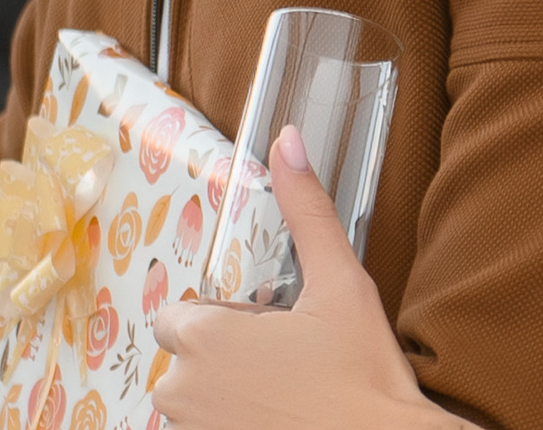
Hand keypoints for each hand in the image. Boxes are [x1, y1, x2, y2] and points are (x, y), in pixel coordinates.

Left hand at [151, 127, 464, 429]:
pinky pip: (207, 429)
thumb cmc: (363, 377)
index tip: (267, 327)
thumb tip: (288, 141)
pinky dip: (234, 422)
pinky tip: (281, 418)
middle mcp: (181, 390)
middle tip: (285, 360)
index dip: (224, 318)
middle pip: (184, 358)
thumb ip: (306, 210)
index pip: (178, 314)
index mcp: (202, 338)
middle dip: (223, 356)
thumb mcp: (340, 283)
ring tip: (287, 393)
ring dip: (227, 393)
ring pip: (195, 399)